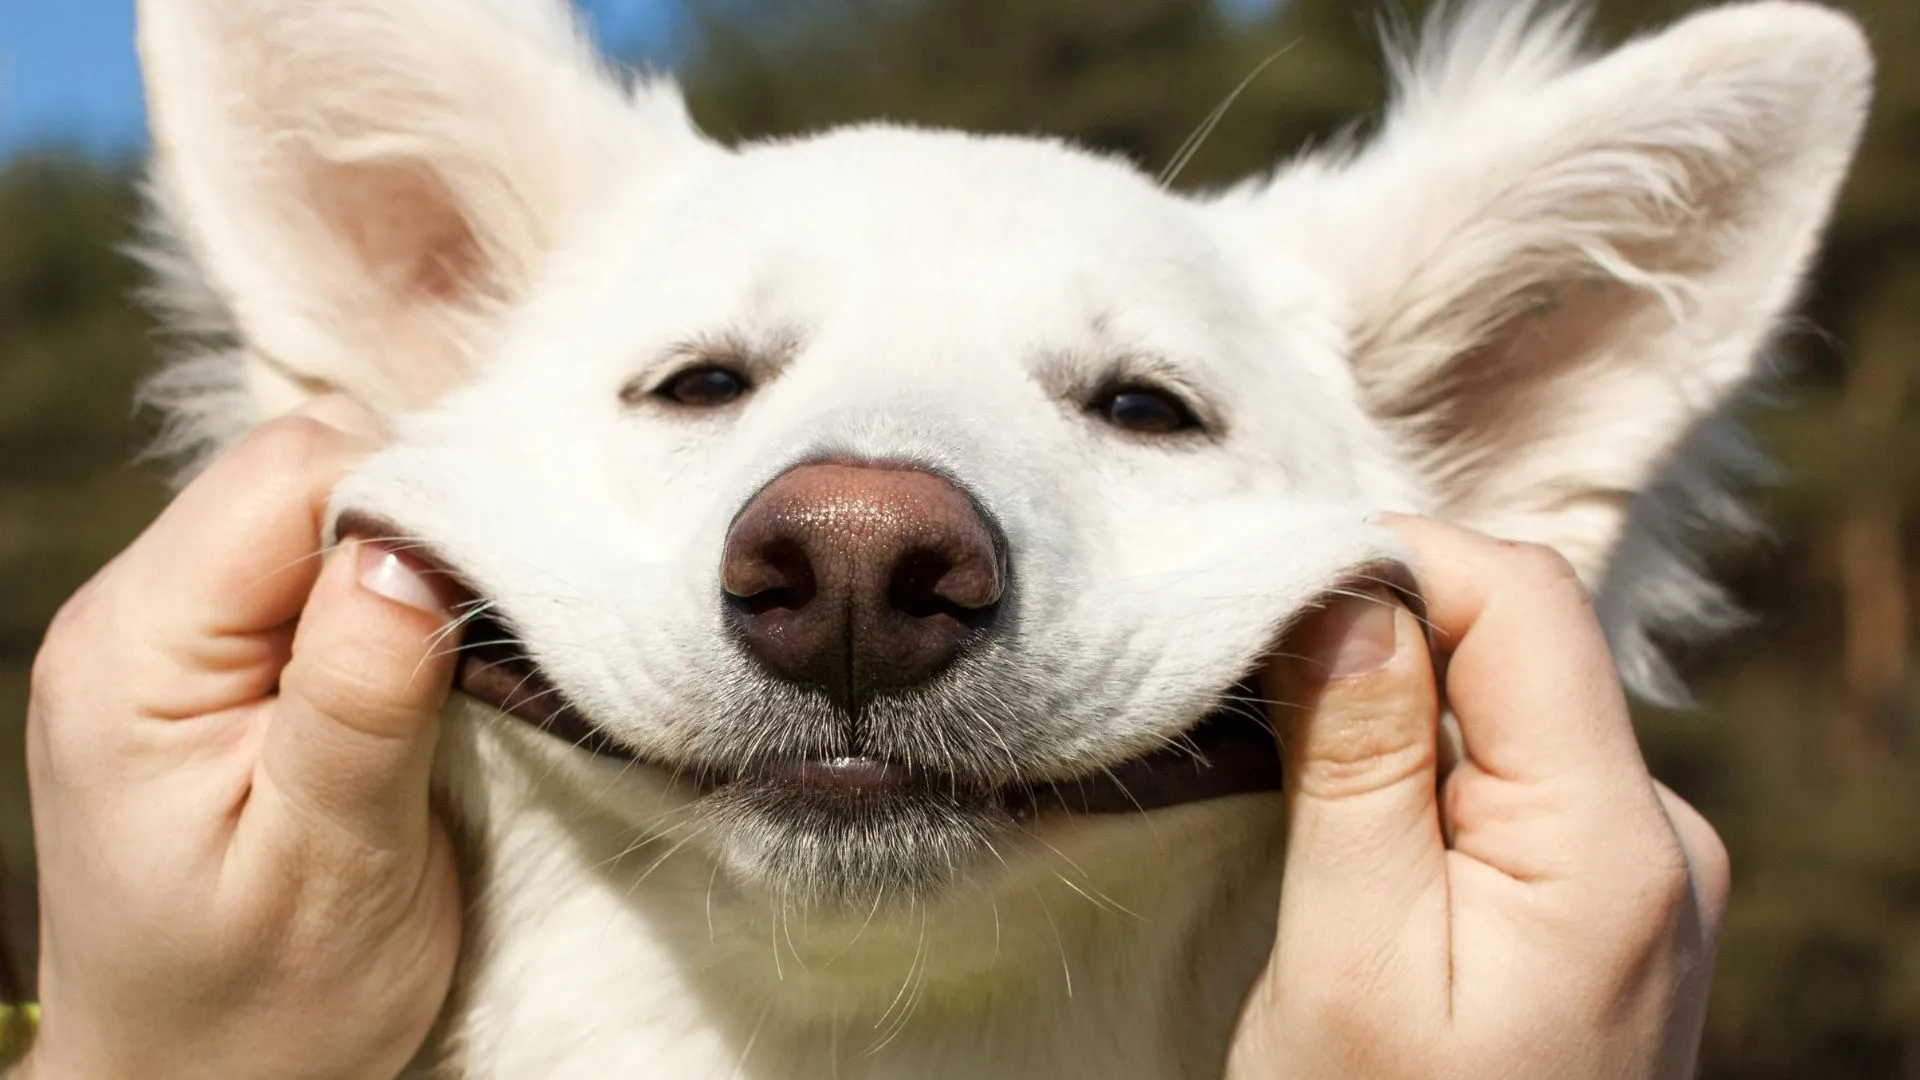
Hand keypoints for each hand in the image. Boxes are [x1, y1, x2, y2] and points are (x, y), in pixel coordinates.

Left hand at [20, 399, 463, 1079]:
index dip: (414, 502)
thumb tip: (413, 546)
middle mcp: (132, 616)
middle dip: (419, 523)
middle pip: (300, 470)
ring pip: (316, 506)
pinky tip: (424, 660)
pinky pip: (313, 563)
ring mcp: (167, 631)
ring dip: (409, 559)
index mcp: (136, 655)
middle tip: (494, 630)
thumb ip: (359, 698)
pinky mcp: (213, 656)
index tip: (501, 593)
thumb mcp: (331, 868)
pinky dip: (389, 591)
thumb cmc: (259, 1010)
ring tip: (463, 654)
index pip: (288, 475)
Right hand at [1229, 516, 1728, 1078]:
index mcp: (1615, 845)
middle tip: (1244, 681)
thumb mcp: (1348, 962)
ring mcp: (1643, 875)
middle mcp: (1660, 839)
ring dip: (1395, 704)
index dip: (1388, 562)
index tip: (1258, 597)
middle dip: (1377, 632)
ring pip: (1509, 708)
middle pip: (1517, 645)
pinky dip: (1426, 764)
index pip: (1519, 598)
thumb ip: (1358, 766)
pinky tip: (1352, 815)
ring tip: (1282, 757)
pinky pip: (1517, 779)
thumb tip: (1340, 586)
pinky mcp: (1607, 904)